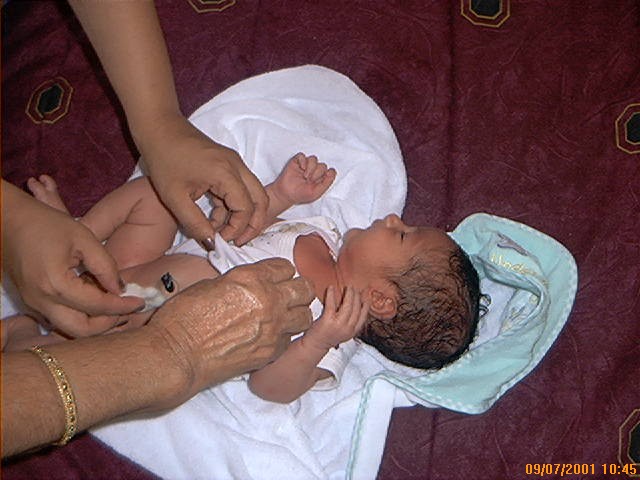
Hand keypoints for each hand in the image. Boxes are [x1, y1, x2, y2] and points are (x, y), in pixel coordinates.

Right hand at [1, 181, 143, 336]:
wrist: (7, 219)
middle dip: (108, 323)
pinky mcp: (31, 301)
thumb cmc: (45, 223)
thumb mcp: (84, 238)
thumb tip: (120, 288)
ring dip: (94, 322)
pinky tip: (95, 300)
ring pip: (69, 328)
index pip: (97, 306)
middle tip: (128, 309)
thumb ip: (105, 265)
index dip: (122, 306)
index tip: (140, 302)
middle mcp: (41, 300)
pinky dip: (80, 315)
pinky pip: (59, 317)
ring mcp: (33, 303)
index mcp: (55, 284)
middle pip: (81, 330)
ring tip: (115, 306)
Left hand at [137, 113, 268, 245]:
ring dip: (242, 215)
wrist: (158, 129)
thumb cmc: (164, 159)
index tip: (220, 241)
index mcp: (226, 173)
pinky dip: (233, 205)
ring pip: (253, 195)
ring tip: (221, 231)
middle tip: (237, 241)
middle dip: (252, 224)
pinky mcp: (228, 163)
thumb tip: (211, 244)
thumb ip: (195, 224)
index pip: (246, 208)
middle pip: (260, 200)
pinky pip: (241, 188)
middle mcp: (237, 166)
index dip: (237, 229)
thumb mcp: (174, 198)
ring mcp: (234, 163)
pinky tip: (214, 217)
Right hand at [147, 258, 314, 401]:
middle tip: (286, 296)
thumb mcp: (211, 284)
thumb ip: (239, 282)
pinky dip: (283, 337)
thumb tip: (249, 284)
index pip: (285, 267)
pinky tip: (269, 337)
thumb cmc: (183, 318)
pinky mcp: (271, 352)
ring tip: (283, 318)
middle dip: (297, 290)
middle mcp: (269, 299)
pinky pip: (289, 340)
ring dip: (296, 314)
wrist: (177, 355)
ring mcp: (273, 327)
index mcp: (251, 277)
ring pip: (306, 316)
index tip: (276, 278)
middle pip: (304, 289)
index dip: (280, 272)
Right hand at [271, 153, 335, 205]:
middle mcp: (315, 170)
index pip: (330, 171)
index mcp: (321, 178)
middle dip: (316, 174)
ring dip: (310, 168)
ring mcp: (306, 165)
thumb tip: (333, 171)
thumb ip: (327, 182)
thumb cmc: (301, 194)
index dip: (326, 175)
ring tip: (304, 176)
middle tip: (309, 180)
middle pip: (322, 165)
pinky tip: (300, 168)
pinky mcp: (297, 161)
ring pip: (314, 159)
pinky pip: (302, 156)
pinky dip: (302, 162)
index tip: (319, 181)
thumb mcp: (317, 192)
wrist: (286, 194)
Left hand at [305, 286, 368, 350]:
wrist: (315, 345)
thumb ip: (349, 322)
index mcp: (352, 332)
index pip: (363, 317)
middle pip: (356, 309)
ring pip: (348, 306)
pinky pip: (331, 304)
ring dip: (349, 294)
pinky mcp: (327, 320)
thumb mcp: (343, 332)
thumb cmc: (328, 336)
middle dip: (357, 297)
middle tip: (355, 289)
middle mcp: (347, 328)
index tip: (366, 298)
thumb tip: (353, 306)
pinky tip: (331, 288)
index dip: (366, 306)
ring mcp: (338, 324)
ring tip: (348, 287)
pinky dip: (331, 294)